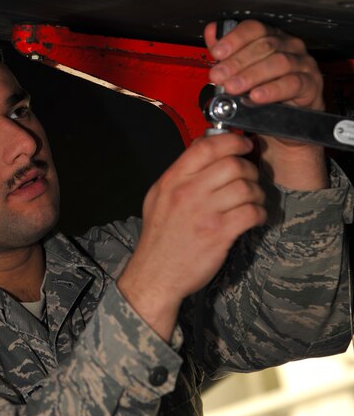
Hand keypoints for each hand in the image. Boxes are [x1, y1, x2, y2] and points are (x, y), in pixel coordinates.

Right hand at [117, 132, 265, 340]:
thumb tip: (206, 147)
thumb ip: (181, 173)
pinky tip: (254, 217)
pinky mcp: (219, 234)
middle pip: (232, 164)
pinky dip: (259, 213)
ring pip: (246, 188)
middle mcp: (188, 193)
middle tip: (250, 178)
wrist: (155, 275)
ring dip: (257, 192)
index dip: (232, 140)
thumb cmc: (160, 237)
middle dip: (249, 169)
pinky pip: (251, 213)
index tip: (243, 144)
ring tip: (254, 200)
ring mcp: (204, 214)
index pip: (206, 147)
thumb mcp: (158, 197)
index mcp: (172, 181)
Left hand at [204, 20, 328, 188]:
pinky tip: (256, 96)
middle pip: (264, 46)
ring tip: (233, 88)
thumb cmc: (264, 94)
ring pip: (279, 62)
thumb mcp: (240, 73)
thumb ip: (226, 53)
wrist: (283, 124)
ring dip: (252, 75)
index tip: (217, 52)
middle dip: (237, 62)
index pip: (254, 29)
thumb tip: (211, 32)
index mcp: (272, 38)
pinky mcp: (311, 84)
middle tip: (218, 76)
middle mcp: (289, 46)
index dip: (234, 39)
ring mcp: (303, 64)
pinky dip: (273, 90)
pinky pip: (293, 84)